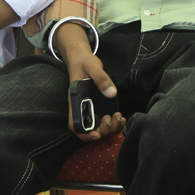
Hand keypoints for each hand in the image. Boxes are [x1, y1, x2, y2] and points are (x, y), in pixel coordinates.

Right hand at [60, 23, 122, 141]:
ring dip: (110, 127)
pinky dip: (112, 122)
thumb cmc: (85, 63)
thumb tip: (111, 93)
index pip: (74, 124)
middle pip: (89, 129)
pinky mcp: (97, 106)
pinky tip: (120, 117)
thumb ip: (101, 78)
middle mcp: (81, 108)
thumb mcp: (93, 66)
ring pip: (97, 127)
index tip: (97, 135)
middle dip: (103, 130)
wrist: (82, 59)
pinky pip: (103, 119)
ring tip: (119, 117)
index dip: (84, 134)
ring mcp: (89, 108)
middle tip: (114, 118)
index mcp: (75, 101)